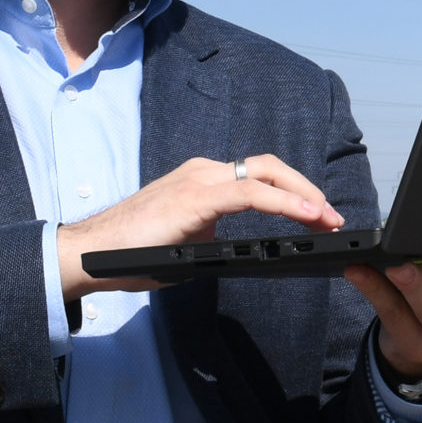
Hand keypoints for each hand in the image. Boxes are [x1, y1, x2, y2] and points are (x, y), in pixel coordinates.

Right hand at [57, 154, 344, 299]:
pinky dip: (282, 202)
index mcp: (204, 181)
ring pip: (265, 175)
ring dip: (303, 196)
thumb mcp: (186, 242)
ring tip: (327, 218)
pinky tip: (303, 215)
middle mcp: (205, 172)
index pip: (260, 176)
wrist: (89, 254)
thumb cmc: (133, 251)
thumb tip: (238, 250)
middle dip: (308, 189)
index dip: (295, 191)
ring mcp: (199, 180)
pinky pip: (249, 194)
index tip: (320, 215)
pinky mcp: (195, 198)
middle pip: (270, 168)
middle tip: (333, 217)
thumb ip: (213, 237)